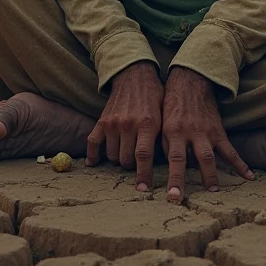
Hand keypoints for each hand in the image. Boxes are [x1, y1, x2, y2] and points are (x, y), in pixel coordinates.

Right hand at [86, 61, 162, 191]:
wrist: (135, 76)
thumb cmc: (154, 97)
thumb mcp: (164, 115)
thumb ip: (164, 138)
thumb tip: (173, 164)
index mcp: (148, 123)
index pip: (144, 156)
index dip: (143, 175)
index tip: (143, 190)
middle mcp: (129, 124)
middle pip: (126, 160)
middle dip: (132, 166)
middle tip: (137, 162)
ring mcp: (113, 123)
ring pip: (112, 156)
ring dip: (118, 159)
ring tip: (126, 153)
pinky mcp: (102, 120)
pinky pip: (93, 142)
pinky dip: (92, 154)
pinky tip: (94, 162)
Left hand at [162, 66, 253, 202]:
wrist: (191, 82)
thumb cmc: (173, 104)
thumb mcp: (163, 121)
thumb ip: (165, 145)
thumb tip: (166, 168)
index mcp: (173, 130)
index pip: (172, 158)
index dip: (172, 177)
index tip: (170, 194)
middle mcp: (190, 132)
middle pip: (190, 159)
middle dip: (183, 180)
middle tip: (182, 199)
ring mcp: (206, 132)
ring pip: (210, 156)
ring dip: (211, 175)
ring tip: (213, 191)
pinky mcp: (218, 131)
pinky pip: (230, 150)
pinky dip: (240, 164)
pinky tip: (249, 176)